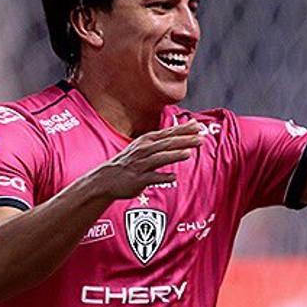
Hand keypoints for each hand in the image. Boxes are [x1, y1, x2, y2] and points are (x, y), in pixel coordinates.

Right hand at [89, 121, 203, 199]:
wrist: (107, 178)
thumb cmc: (132, 161)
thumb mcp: (146, 146)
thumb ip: (166, 140)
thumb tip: (188, 130)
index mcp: (147, 141)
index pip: (168, 133)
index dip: (183, 130)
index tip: (199, 126)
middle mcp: (144, 150)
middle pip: (166, 144)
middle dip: (183, 141)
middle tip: (200, 138)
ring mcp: (140, 165)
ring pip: (159, 158)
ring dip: (173, 155)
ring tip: (188, 153)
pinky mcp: (137, 179)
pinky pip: (151, 178)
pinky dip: (162, 177)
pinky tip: (173, 176)